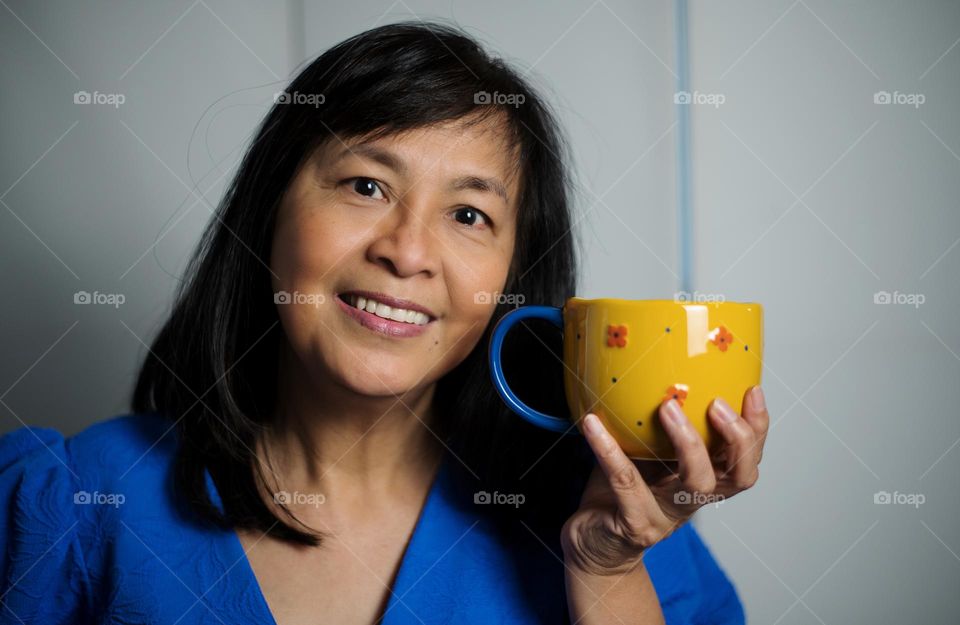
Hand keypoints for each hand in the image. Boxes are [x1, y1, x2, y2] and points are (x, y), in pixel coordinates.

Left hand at [560, 385, 768, 574]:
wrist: (592, 543)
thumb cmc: (619, 495)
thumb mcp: (645, 456)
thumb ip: (656, 427)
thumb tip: (652, 368)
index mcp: (702, 483)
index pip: (746, 460)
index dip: (757, 429)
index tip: (752, 390)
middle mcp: (692, 502)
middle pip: (737, 476)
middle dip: (736, 439)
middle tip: (717, 404)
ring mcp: (665, 516)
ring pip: (694, 483)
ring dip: (687, 441)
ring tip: (667, 406)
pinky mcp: (633, 523)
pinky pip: (625, 481)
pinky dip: (608, 448)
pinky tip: (592, 424)